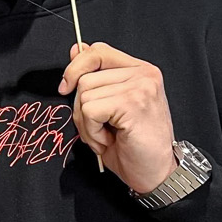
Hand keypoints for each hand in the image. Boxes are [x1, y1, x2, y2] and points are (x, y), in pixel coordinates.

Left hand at [59, 41, 176, 195]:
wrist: (156, 174)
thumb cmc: (134, 145)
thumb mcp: (110, 105)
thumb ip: (96, 75)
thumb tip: (76, 48)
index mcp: (140, 70)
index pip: (98, 51)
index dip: (76, 67)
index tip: (66, 87)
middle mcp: (144, 74)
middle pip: (85, 77)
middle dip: (81, 108)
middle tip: (100, 128)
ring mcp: (140, 86)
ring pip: (84, 95)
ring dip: (87, 124)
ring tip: (108, 136)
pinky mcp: (133, 103)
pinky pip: (89, 110)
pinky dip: (92, 131)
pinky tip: (110, 140)